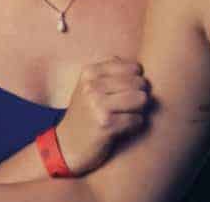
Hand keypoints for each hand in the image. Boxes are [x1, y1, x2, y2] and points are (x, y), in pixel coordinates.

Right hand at [55, 57, 149, 174]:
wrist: (68, 144)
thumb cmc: (85, 113)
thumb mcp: (89, 87)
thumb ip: (110, 71)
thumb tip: (138, 66)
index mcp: (89, 72)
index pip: (133, 67)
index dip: (137, 80)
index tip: (128, 91)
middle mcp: (92, 85)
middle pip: (140, 83)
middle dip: (140, 95)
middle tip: (128, 106)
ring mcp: (97, 104)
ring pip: (141, 99)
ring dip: (139, 110)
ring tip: (126, 115)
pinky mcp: (106, 124)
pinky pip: (138, 119)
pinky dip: (135, 125)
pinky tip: (123, 128)